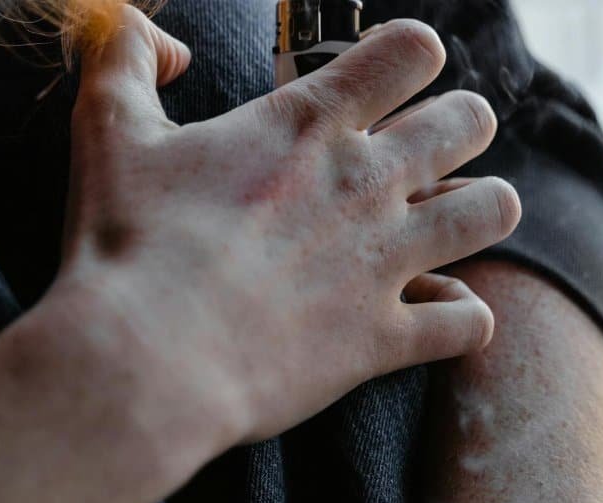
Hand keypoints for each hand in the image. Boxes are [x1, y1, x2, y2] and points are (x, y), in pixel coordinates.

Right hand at [50, 7, 520, 456]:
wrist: (144, 359)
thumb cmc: (126, 244)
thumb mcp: (108, 129)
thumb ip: (125, 58)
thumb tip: (161, 42)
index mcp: (309, 124)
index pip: (412, 50)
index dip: (407, 58)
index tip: (379, 83)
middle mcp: (366, 183)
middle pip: (471, 121)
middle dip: (458, 127)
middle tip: (419, 154)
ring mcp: (384, 262)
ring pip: (494, 211)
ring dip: (479, 210)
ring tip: (445, 225)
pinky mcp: (385, 339)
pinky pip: (470, 322)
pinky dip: (461, 318)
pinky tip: (432, 315)